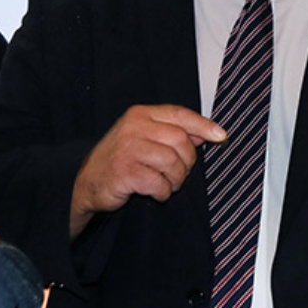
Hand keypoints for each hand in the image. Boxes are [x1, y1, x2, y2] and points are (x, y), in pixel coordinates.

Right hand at [70, 105, 224, 236]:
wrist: (87, 181)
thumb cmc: (120, 159)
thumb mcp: (143, 137)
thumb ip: (170, 132)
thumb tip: (206, 133)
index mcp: (140, 115)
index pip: (179, 114)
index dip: (203, 125)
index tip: (221, 136)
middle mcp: (134, 127)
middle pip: (181, 141)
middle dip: (186, 162)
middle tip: (177, 173)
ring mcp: (128, 149)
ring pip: (173, 163)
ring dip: (175, 180)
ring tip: (165, 184)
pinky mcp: (125, 171)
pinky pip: (159, 183)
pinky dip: (162, 192)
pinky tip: (154, 192)